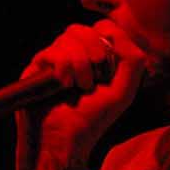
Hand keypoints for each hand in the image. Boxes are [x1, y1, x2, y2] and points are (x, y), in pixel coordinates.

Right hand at [18, 20, 147, 164]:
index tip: (109, 66)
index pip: (100, 29)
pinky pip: (51, 51)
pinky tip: (65, 85)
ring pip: (67, 37)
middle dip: (94, 50)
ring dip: (79, 62)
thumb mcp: (124, 90)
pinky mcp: (36, 67)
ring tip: (80, 87)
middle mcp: (73, 56)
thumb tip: (115, 31)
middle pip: (82, 29)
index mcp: (94, 59)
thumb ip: (132, 59)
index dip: (107, 39)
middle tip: (95, 78)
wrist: (65, 140)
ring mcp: (53, 60)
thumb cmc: (93, 119)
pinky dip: (64, 66)